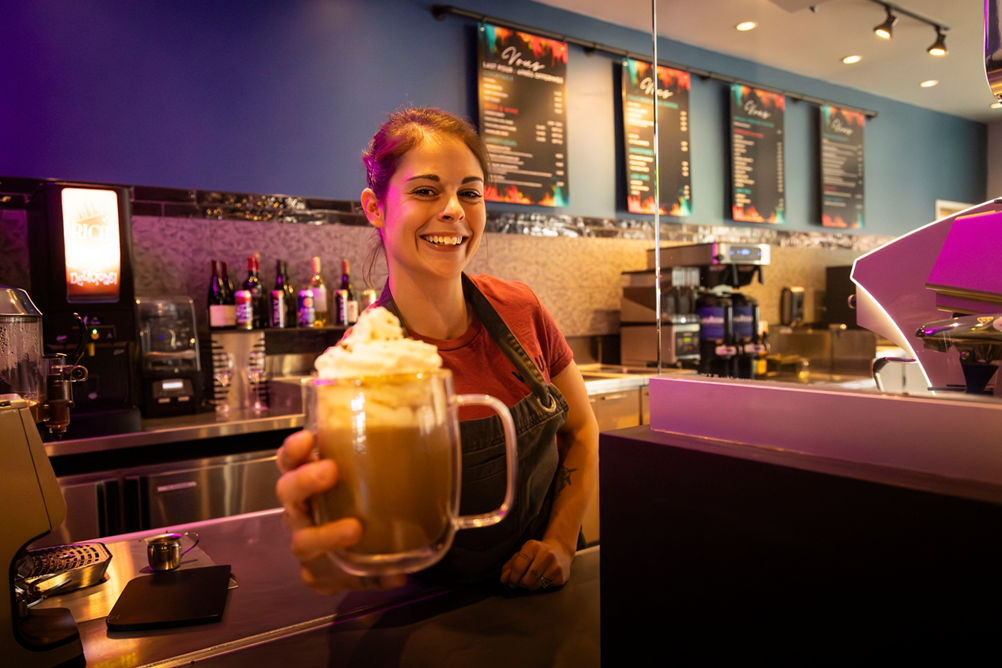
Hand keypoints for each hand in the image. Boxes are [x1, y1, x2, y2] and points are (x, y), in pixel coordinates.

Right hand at [275, 430, 405, 592]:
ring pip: (303, 541)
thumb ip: (388, 457)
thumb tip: (428, 436)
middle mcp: (300, 511)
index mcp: (307, 481)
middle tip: (331, 470)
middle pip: (288, 492)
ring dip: (327, 535)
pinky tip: (389, 575)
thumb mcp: (372, 477)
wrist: (359, 549)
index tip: (308, 438)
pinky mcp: (318, 575)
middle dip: (306, 480)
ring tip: (354, 530)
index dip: (293, 450)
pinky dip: (361, 578)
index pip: (289, 461)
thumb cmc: (361, 502)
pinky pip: (331, 579)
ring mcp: (306, 543)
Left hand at [499, 538, 571, 590]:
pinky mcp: (561, 576)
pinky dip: (539, 586)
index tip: (511, 580)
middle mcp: (546, 554)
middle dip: (519, 583)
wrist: (560, 551)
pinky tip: (541, 578)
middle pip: (526, 579)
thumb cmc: (536, 553)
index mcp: (533, 546)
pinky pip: (544, 588)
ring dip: (528, 586)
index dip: (512, 577)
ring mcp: (555, 566)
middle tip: (519, 582)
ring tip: (530, 579)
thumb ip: (510, 566)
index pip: (518, 567)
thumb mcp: (522, 554)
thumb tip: (503, 580)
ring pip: (534, 585)